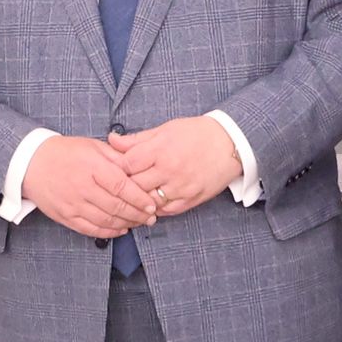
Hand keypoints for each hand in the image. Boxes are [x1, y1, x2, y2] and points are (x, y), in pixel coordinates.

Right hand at [20, 136, 159, 241]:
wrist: (30, 163)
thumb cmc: (65, 152)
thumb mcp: (93, 146)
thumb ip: (116, 157)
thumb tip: (138, 168)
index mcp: (92, 167)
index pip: (122, 187)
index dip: (140, 199)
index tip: (152, 205)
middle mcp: (83, 188)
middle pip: (117, 207)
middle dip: (138, 215)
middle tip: (151, 217)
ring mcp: (73, 204)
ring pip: (106, 221)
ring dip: (126, 224)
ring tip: (139, 223)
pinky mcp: (65, 216)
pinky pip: (91, 229)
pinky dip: (109, 232)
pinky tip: (120, 229)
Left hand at [107, 114, 241, 217]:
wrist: (230, 143)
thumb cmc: (195, 133)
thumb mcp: (164, 130)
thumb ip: (137, 139)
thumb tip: (111, 140)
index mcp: (160, 149)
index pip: (127, 164)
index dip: (117, 168)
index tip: (114, 169)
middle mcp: (170, 170)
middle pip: (135, 186)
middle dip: (124, 186)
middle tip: (118, 186)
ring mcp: (181, 187)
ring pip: (148, 202)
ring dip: (139, 200)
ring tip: (133, 197)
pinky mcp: (191, 200)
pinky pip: (166, 211)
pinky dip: (156, 208)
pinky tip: (151, 202)